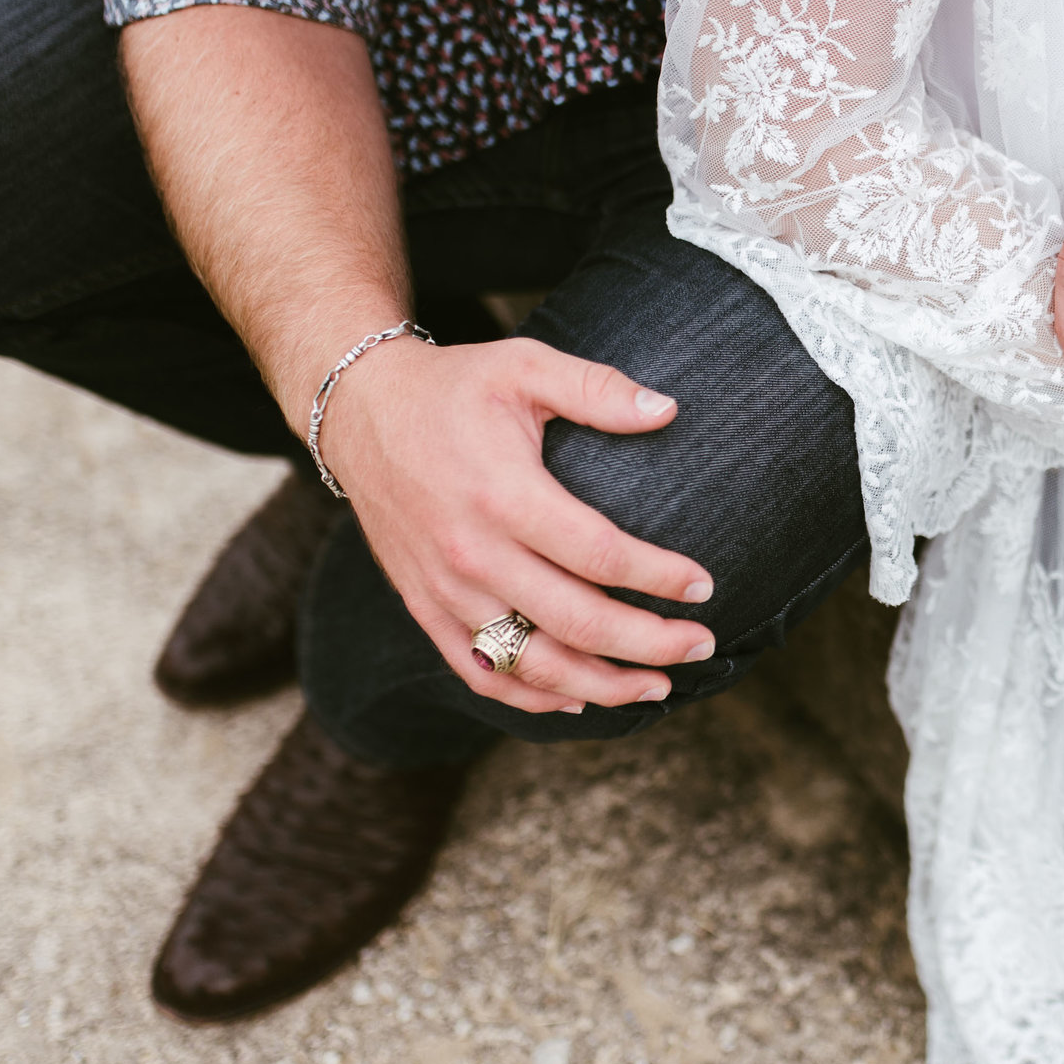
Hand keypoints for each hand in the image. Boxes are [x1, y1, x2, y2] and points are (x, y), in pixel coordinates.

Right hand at [318, 336, 719, 714]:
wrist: (358, 412)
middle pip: (577, 622)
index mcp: (504, 494)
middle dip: (650, 644)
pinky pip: (481, 671)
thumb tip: (669, 409)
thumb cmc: (452, 387)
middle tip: (701, 645)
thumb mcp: (524, 365)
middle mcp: (473, 552)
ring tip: (657, 686)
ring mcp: (445, 589)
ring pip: (533, 664)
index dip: (660, 578)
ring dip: (602, 685)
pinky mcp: (424, 607)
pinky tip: (580, 698)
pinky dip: (532, 698)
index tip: (704, 586)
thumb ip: (598, 389)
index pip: (600, 555)